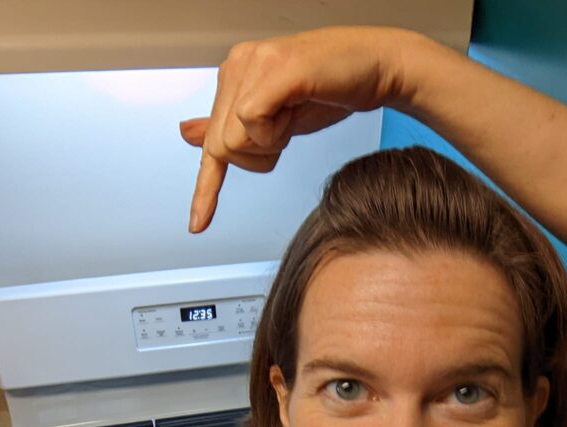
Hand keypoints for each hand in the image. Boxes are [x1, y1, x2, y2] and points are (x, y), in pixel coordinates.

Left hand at [180, 27, 408, 231]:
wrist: (378, 68)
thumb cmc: (332, 92)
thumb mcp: (278, 120)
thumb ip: (234, 128)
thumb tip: (188, 135)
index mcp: (236, 75)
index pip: (211, 140)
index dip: (206, 187)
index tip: (198, 224)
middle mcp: (239, 64)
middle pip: (219, 147)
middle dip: (256, 157)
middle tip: (286, 133)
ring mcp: (254, 63)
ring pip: (232, 140)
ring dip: (269, 146)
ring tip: (294, 119)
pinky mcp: (274, 69)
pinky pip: (251, 122)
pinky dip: (275, 133)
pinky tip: (295, 111)